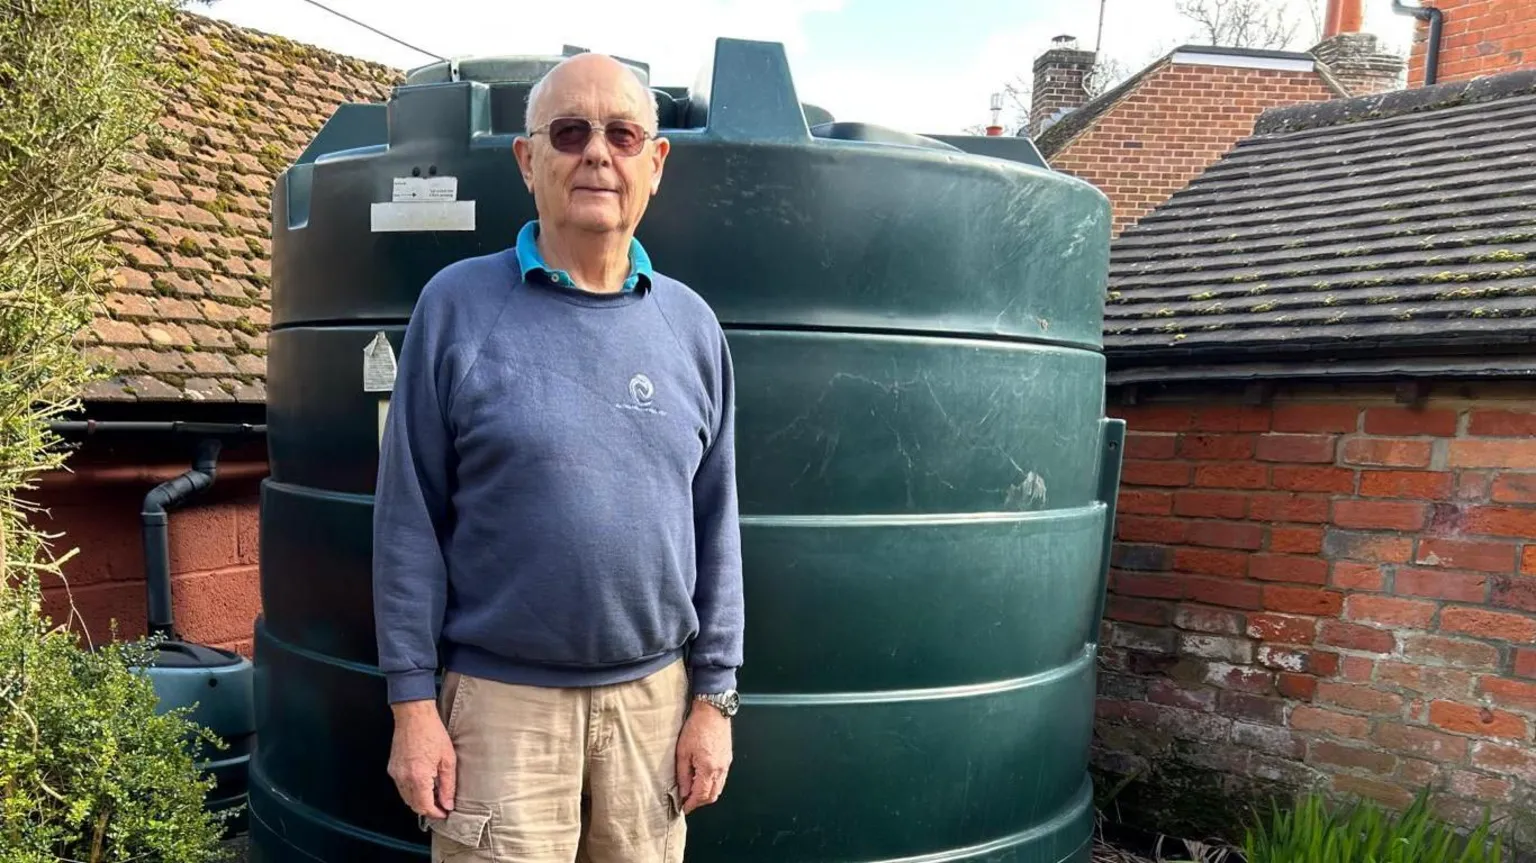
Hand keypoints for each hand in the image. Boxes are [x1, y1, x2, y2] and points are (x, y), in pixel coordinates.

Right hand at [387, 700, 456, 818]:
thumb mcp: (448, 759)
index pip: (425, 807)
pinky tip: (423, 783)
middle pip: (414, 805)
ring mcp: (395, 773)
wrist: (414, 715)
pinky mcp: (392, 768)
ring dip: (419, 800)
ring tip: (434, 794)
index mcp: (418, 777)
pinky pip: (401, 787)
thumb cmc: (432, 732)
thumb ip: (448, 785)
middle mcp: (403, 778)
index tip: (445, 813)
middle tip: (442, 805)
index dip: (436, 813)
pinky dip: (412, 790)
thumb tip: (448, 804)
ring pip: (406, 798)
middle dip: (428, 809)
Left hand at [675, 702, 731, 813]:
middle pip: (712, 796)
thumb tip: (683, 791)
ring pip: (718, 788)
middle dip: (700, 802)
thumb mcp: (682, 752)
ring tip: (693, 791)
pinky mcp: (727, 758)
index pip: (701, 795)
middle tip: (687, 802)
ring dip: (707, 794)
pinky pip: (722, 778)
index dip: (691, 804)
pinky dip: (713, 784)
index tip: (684, 808)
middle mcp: (720, 769)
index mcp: (708, 768)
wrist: (712, 711)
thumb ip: (683, 775)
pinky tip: (702, 779)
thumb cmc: (696, 727)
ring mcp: (726, 764)